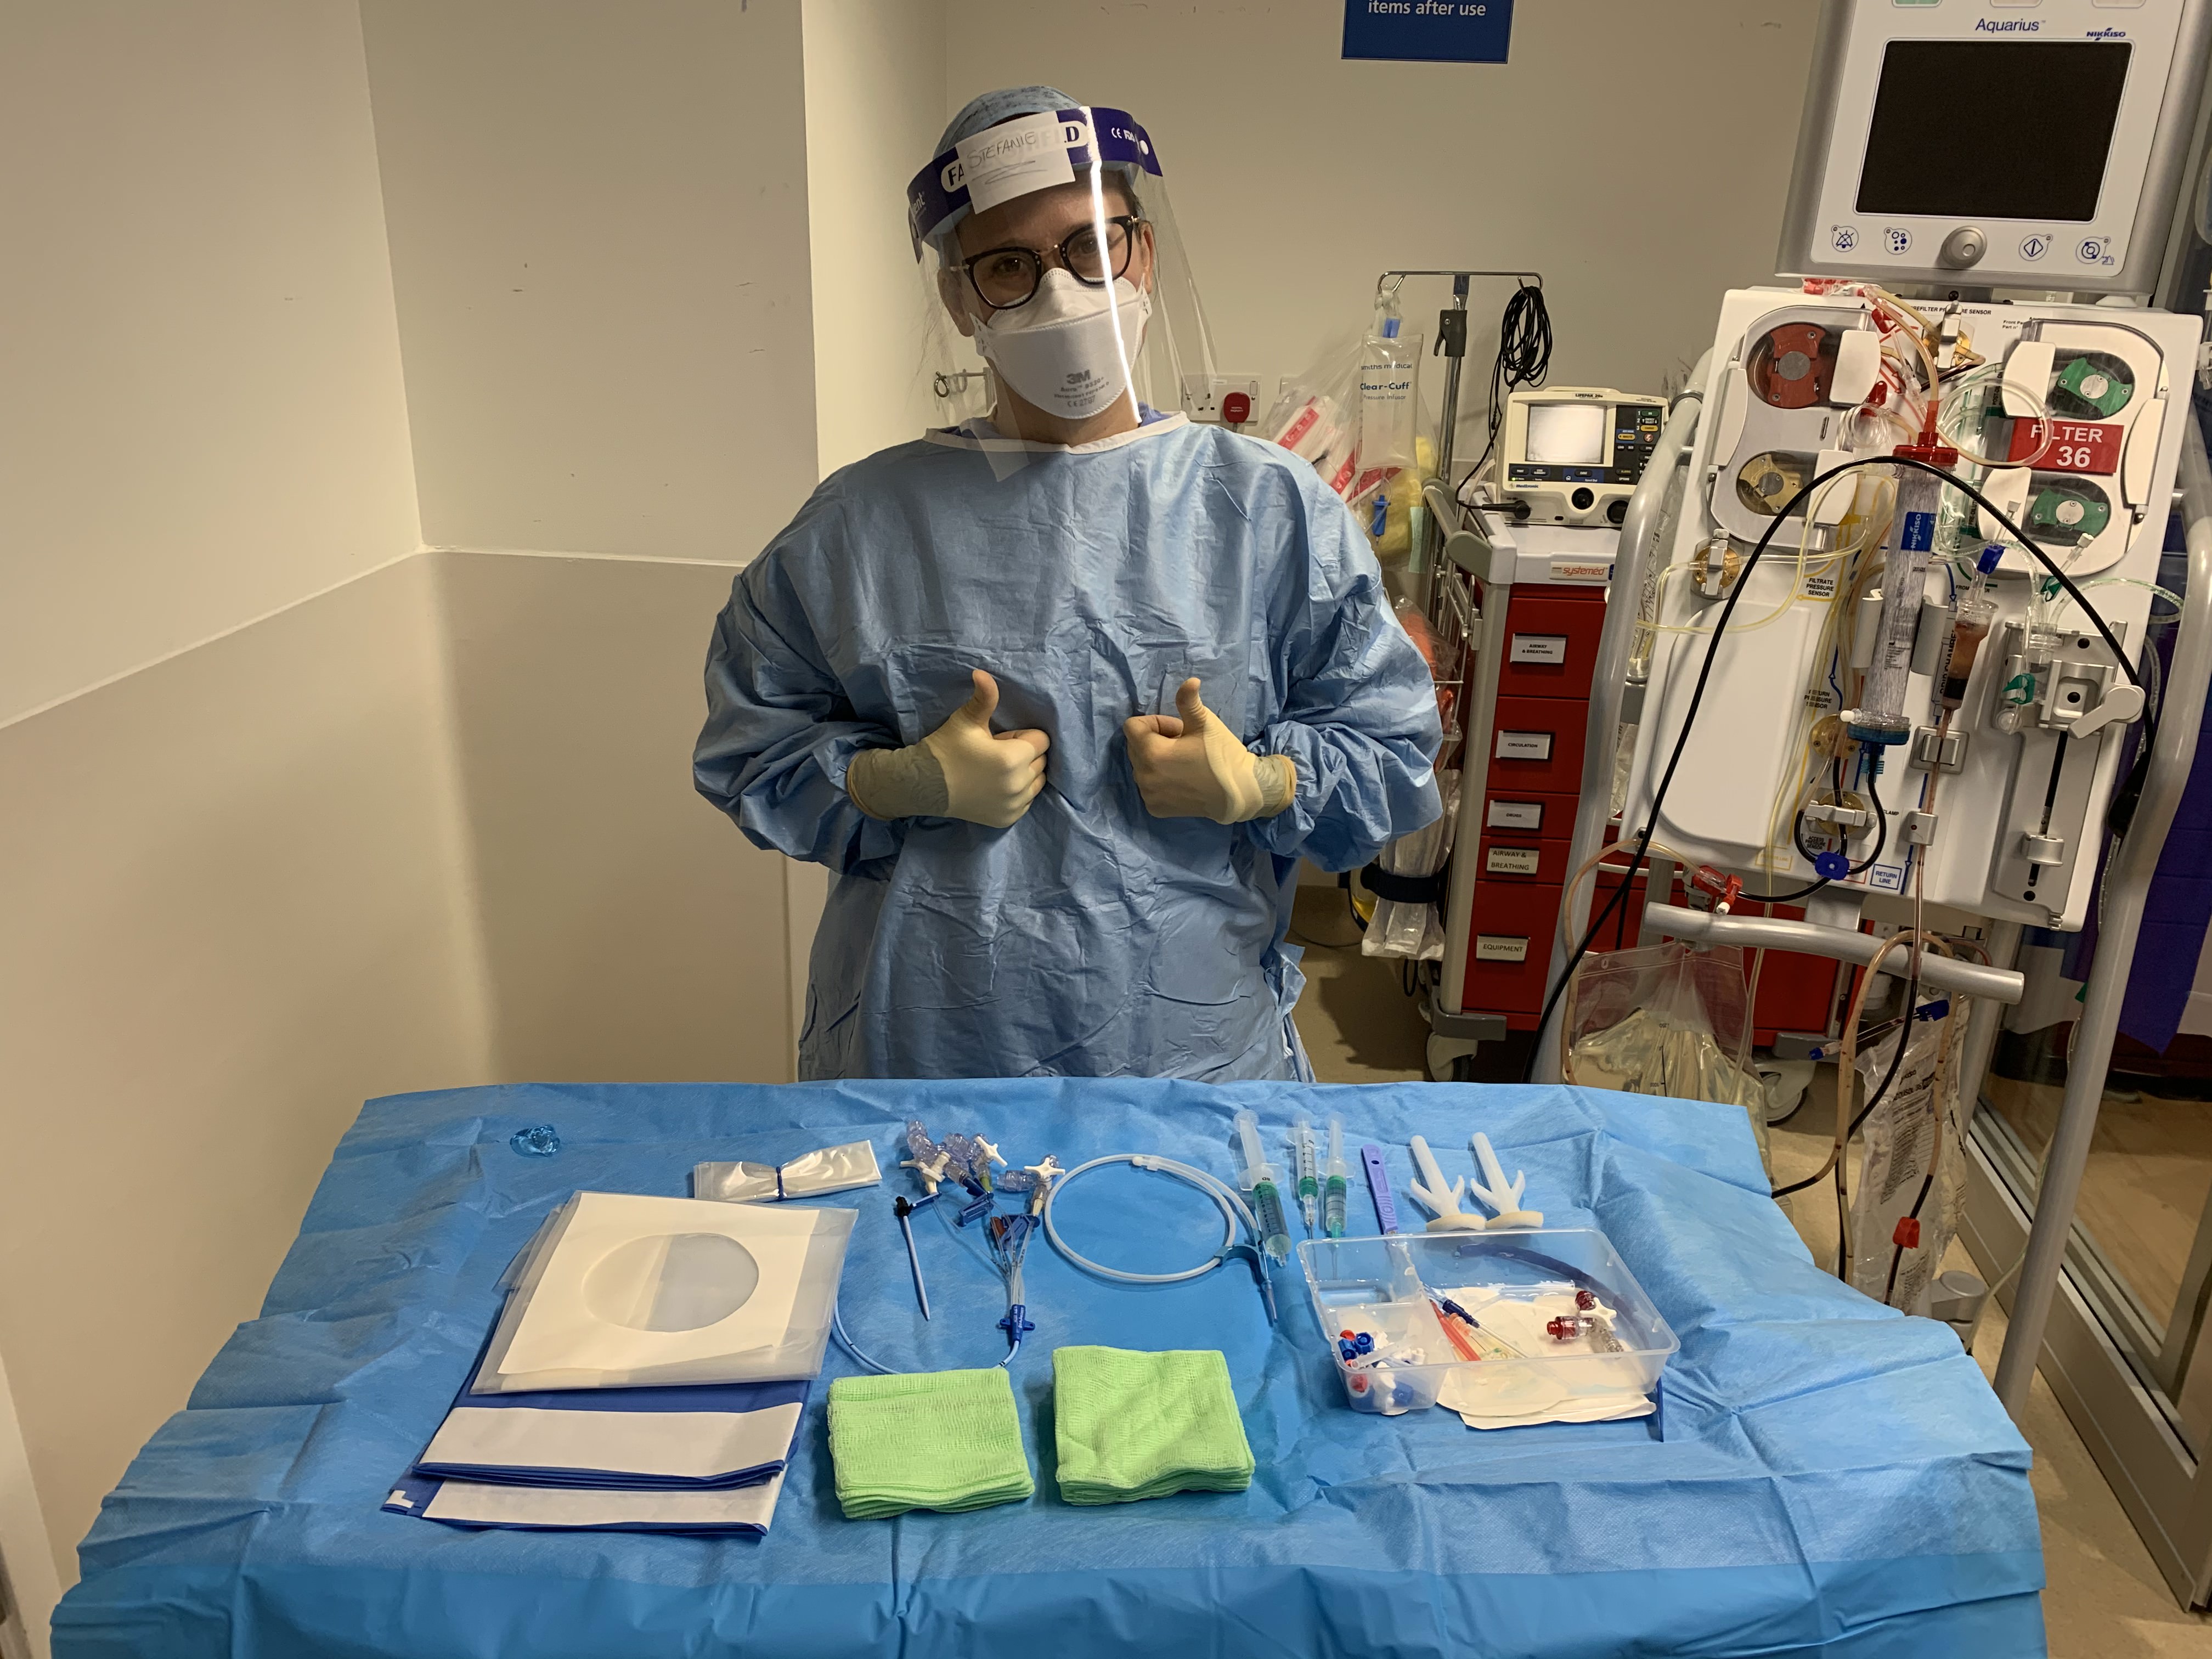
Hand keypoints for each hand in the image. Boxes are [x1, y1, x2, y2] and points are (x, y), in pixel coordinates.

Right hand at [922, 670, 1049, 826]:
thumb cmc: (947, 747)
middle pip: (1041, 761)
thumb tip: (982, 672)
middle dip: (1023, 754)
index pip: (1041, 740)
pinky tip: (995, 786)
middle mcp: (1018, 785)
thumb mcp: (966, 720)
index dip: (1020, 737)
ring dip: (1024, 773)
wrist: (926, 785)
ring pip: (1037, 781)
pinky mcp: (1009, 818)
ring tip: (995, 771)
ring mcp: (1014, 805)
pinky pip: (1028, 800)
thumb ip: (984, 697)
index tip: (999, 739)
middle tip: (995, 754)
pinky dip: (1018, 792)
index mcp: (1012, 759)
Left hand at [1123, 678, 1294, 822]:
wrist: (1238, 792)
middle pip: (1135, 746)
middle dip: (1156, 740)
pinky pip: (1147, 785)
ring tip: (1183, 762)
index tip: (1178, 729)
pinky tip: (1181, 779)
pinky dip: (1158, 779)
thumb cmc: (1222, 754)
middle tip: (1183, 744)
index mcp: (1151, 753)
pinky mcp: (1154, 808)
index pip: (1132, 726)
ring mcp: (1148, 795)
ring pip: (1141, 766)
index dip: (1155, 722)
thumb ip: (1188, 701)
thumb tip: (1190, 680)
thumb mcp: (1205, 723)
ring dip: (1156, 759)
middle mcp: (1143, 776)